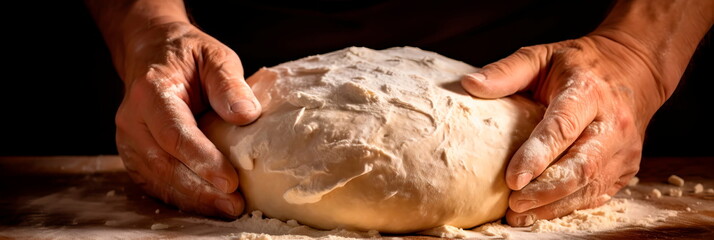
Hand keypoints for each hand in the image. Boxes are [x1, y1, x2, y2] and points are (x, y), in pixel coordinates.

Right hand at [115, 21, 260, 217]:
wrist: (153, 54)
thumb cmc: (188, 57)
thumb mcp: (214, 57)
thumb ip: (229, 84)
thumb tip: (247, 115)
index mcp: (151, 92)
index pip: (175, 134)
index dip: (202, 160)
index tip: (230, 180)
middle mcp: (132, 120)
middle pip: (164, 164)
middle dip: (201, 189)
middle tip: (234, 204)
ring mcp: (129, 141)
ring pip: (158, 179)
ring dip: (193, 199)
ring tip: (227, 209)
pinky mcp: (135, 157)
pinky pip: (155, 184)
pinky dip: (182, 198)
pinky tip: (208, 205)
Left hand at [461, 35, 659, 225]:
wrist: (634, 69)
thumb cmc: (579, 65)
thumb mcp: (541, 56)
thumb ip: (506, 72)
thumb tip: (468, 84)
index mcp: (588, 92)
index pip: (563, 128)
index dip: (538, 156)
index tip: (512, 179)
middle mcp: (613, 123)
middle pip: (582, 165)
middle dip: (546, 190)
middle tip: (513, 204)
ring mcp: (624, 149)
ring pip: (590, 186)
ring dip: (553, 205)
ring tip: (519, 214)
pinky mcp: (626, 168)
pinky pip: (597, 194)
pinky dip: (568, 207)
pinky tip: (540, 212)